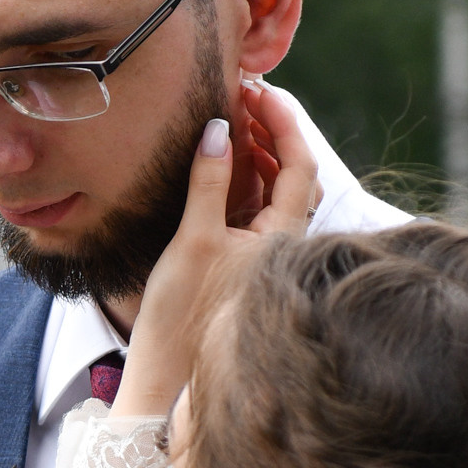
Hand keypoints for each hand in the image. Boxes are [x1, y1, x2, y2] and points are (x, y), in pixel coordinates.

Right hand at [114, 83, 319, 422]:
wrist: (168, 377)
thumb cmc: (181, 314)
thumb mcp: (194, 240)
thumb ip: (210, 182)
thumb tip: (220, 128)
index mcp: (283, 238)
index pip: (300, 166)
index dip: (285, 122)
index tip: (260, 90)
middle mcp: (282, 245)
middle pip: (295, 176)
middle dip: (274, 132)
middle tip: (243, 100)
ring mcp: (264, 255)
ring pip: (277, 193)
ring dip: (260, 155)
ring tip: (232, 125)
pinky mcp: (243, 263)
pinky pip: (256, 210)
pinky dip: (246, 180)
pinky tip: (223, 167)